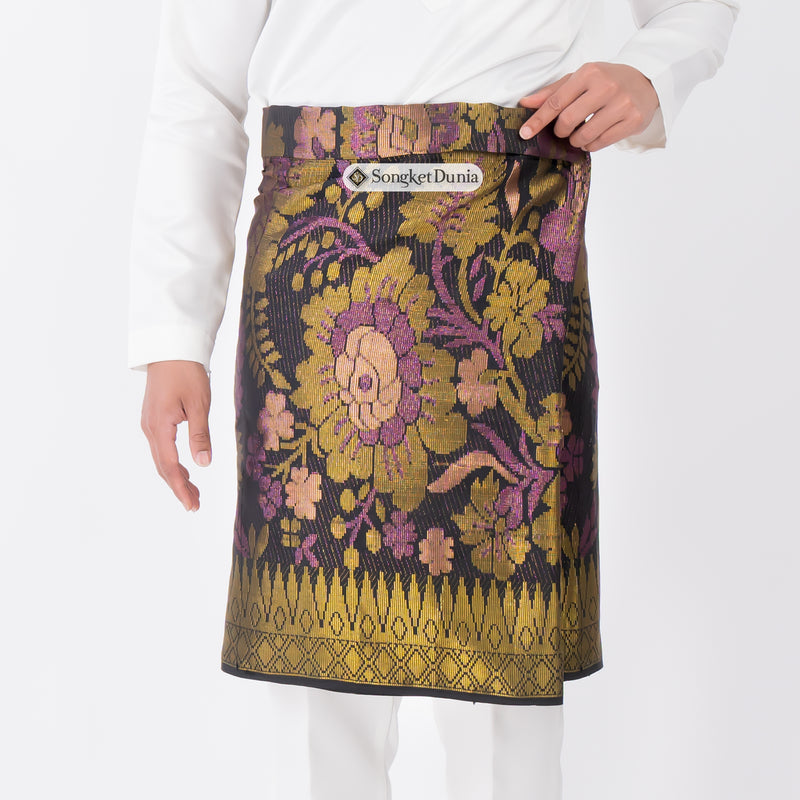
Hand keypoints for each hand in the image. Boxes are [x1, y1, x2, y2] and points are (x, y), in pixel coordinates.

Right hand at [140, 360, 211, 511]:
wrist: (171, 349)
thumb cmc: (187, 373)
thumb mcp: (199, 404)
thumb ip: (200, 435)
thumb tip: (203, 463)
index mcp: (160, 427)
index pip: (170, 467)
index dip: (181, 488)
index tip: (192, 505)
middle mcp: (150, 428)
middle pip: (163, 467)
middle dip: (179, 487)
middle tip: (195, 505)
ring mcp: (150, 424)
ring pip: (161, 459)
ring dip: (176, 477)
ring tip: (193, 492)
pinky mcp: (154, 419)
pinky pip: (161, 448)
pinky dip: (172, 463)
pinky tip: (185, 469)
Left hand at [517, 62, 659, 151]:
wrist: (646, 80)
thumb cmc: (606, 80)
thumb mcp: (580, 79)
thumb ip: (553, 92)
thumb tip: (526, 103)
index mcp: (589, 73)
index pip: (556, 102)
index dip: (538, 120)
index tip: (525, 133)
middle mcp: (606, 87)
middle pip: (567, 122)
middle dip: (561, 131)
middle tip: (566, 129)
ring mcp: (621, 104)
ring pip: (584, 136)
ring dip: (577, 140)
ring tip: (582, 132)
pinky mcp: (633, 121)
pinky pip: (600, 143)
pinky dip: (592, 144)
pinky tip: (595, 135)